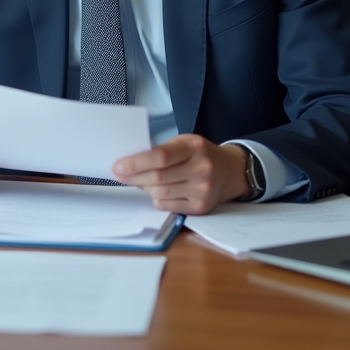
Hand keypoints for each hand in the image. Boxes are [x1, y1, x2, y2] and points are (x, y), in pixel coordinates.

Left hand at [112, 135, 250, 214]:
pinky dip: (157, 198)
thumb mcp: (185, 142)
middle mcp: (201, 169)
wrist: (231, 171)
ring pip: (160, 193)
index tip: (118, 166)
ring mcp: (203, 190)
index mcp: (195, 147)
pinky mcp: (201, 207)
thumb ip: (162, 150)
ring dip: (144, 188)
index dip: (136, 163)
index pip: (161, 157)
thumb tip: (130, 163)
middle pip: (158, 178)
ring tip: (140, 181)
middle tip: (120, 175)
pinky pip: (168, 206)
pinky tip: (157, 191)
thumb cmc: (201, 154)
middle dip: (134, 177)